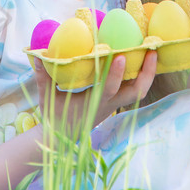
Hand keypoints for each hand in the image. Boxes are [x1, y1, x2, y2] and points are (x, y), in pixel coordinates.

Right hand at [33, 49, 157, 138]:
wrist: (61, 138)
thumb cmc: (54, 117)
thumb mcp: (46, 97)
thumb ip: (43, 77)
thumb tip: (37, 55)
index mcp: (93, 103)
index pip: (109, 90)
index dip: (115, 74)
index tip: (119, 55)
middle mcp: (108, 104)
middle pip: (135, 92)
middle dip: (146, 73)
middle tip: (151, 51)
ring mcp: (114, 104)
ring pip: (138, 92)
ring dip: (147, 74)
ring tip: (152, 52)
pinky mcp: (114, 102)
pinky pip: (133, 89)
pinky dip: (140, 76)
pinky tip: (142, 59)